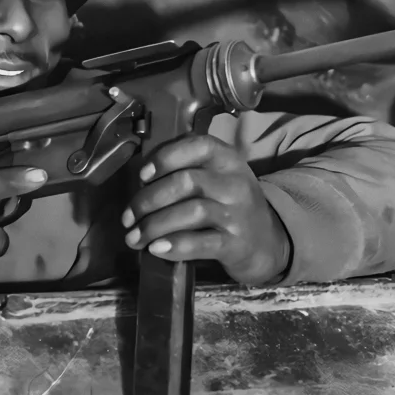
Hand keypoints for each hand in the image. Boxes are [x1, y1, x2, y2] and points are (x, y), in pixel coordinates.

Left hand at [121, 136, 291, 285]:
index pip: (198, 146)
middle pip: (186, 182)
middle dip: (148, 200)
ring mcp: (238, 214)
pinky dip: (174, 246)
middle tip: (128, 217)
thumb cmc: (230, 206)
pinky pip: (201, 243)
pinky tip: (156, 249)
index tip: (142, 176)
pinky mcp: (236, 244)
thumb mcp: (218, 178)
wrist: (267, 242)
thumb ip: (187, 170)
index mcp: (228, 160)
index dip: (166, 157)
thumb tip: (142, 181)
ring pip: (191, 212)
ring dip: (154, 226)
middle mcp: (235, 183)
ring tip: (134, 238)